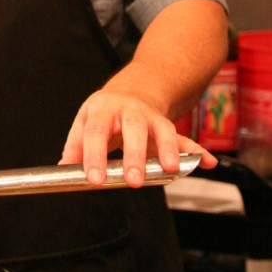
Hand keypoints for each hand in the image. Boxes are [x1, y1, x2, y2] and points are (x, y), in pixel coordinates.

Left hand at [60, 89, 216, 187]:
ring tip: (169, 169)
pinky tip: (207, 162)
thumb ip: (75, 145)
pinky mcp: (168, 125)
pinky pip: (185, 138)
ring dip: (168, 150)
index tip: (94, 179)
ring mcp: (151, 117)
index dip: (94, 156)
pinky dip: (197, 150)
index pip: (96, 133)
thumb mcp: (84, 121)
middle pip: (133, 131)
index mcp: (103, 109)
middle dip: (134, 157)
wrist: (134, 89)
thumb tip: (63, 167)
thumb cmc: (105, 112)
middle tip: (133, 181)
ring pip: (163, 131)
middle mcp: (129, 111)